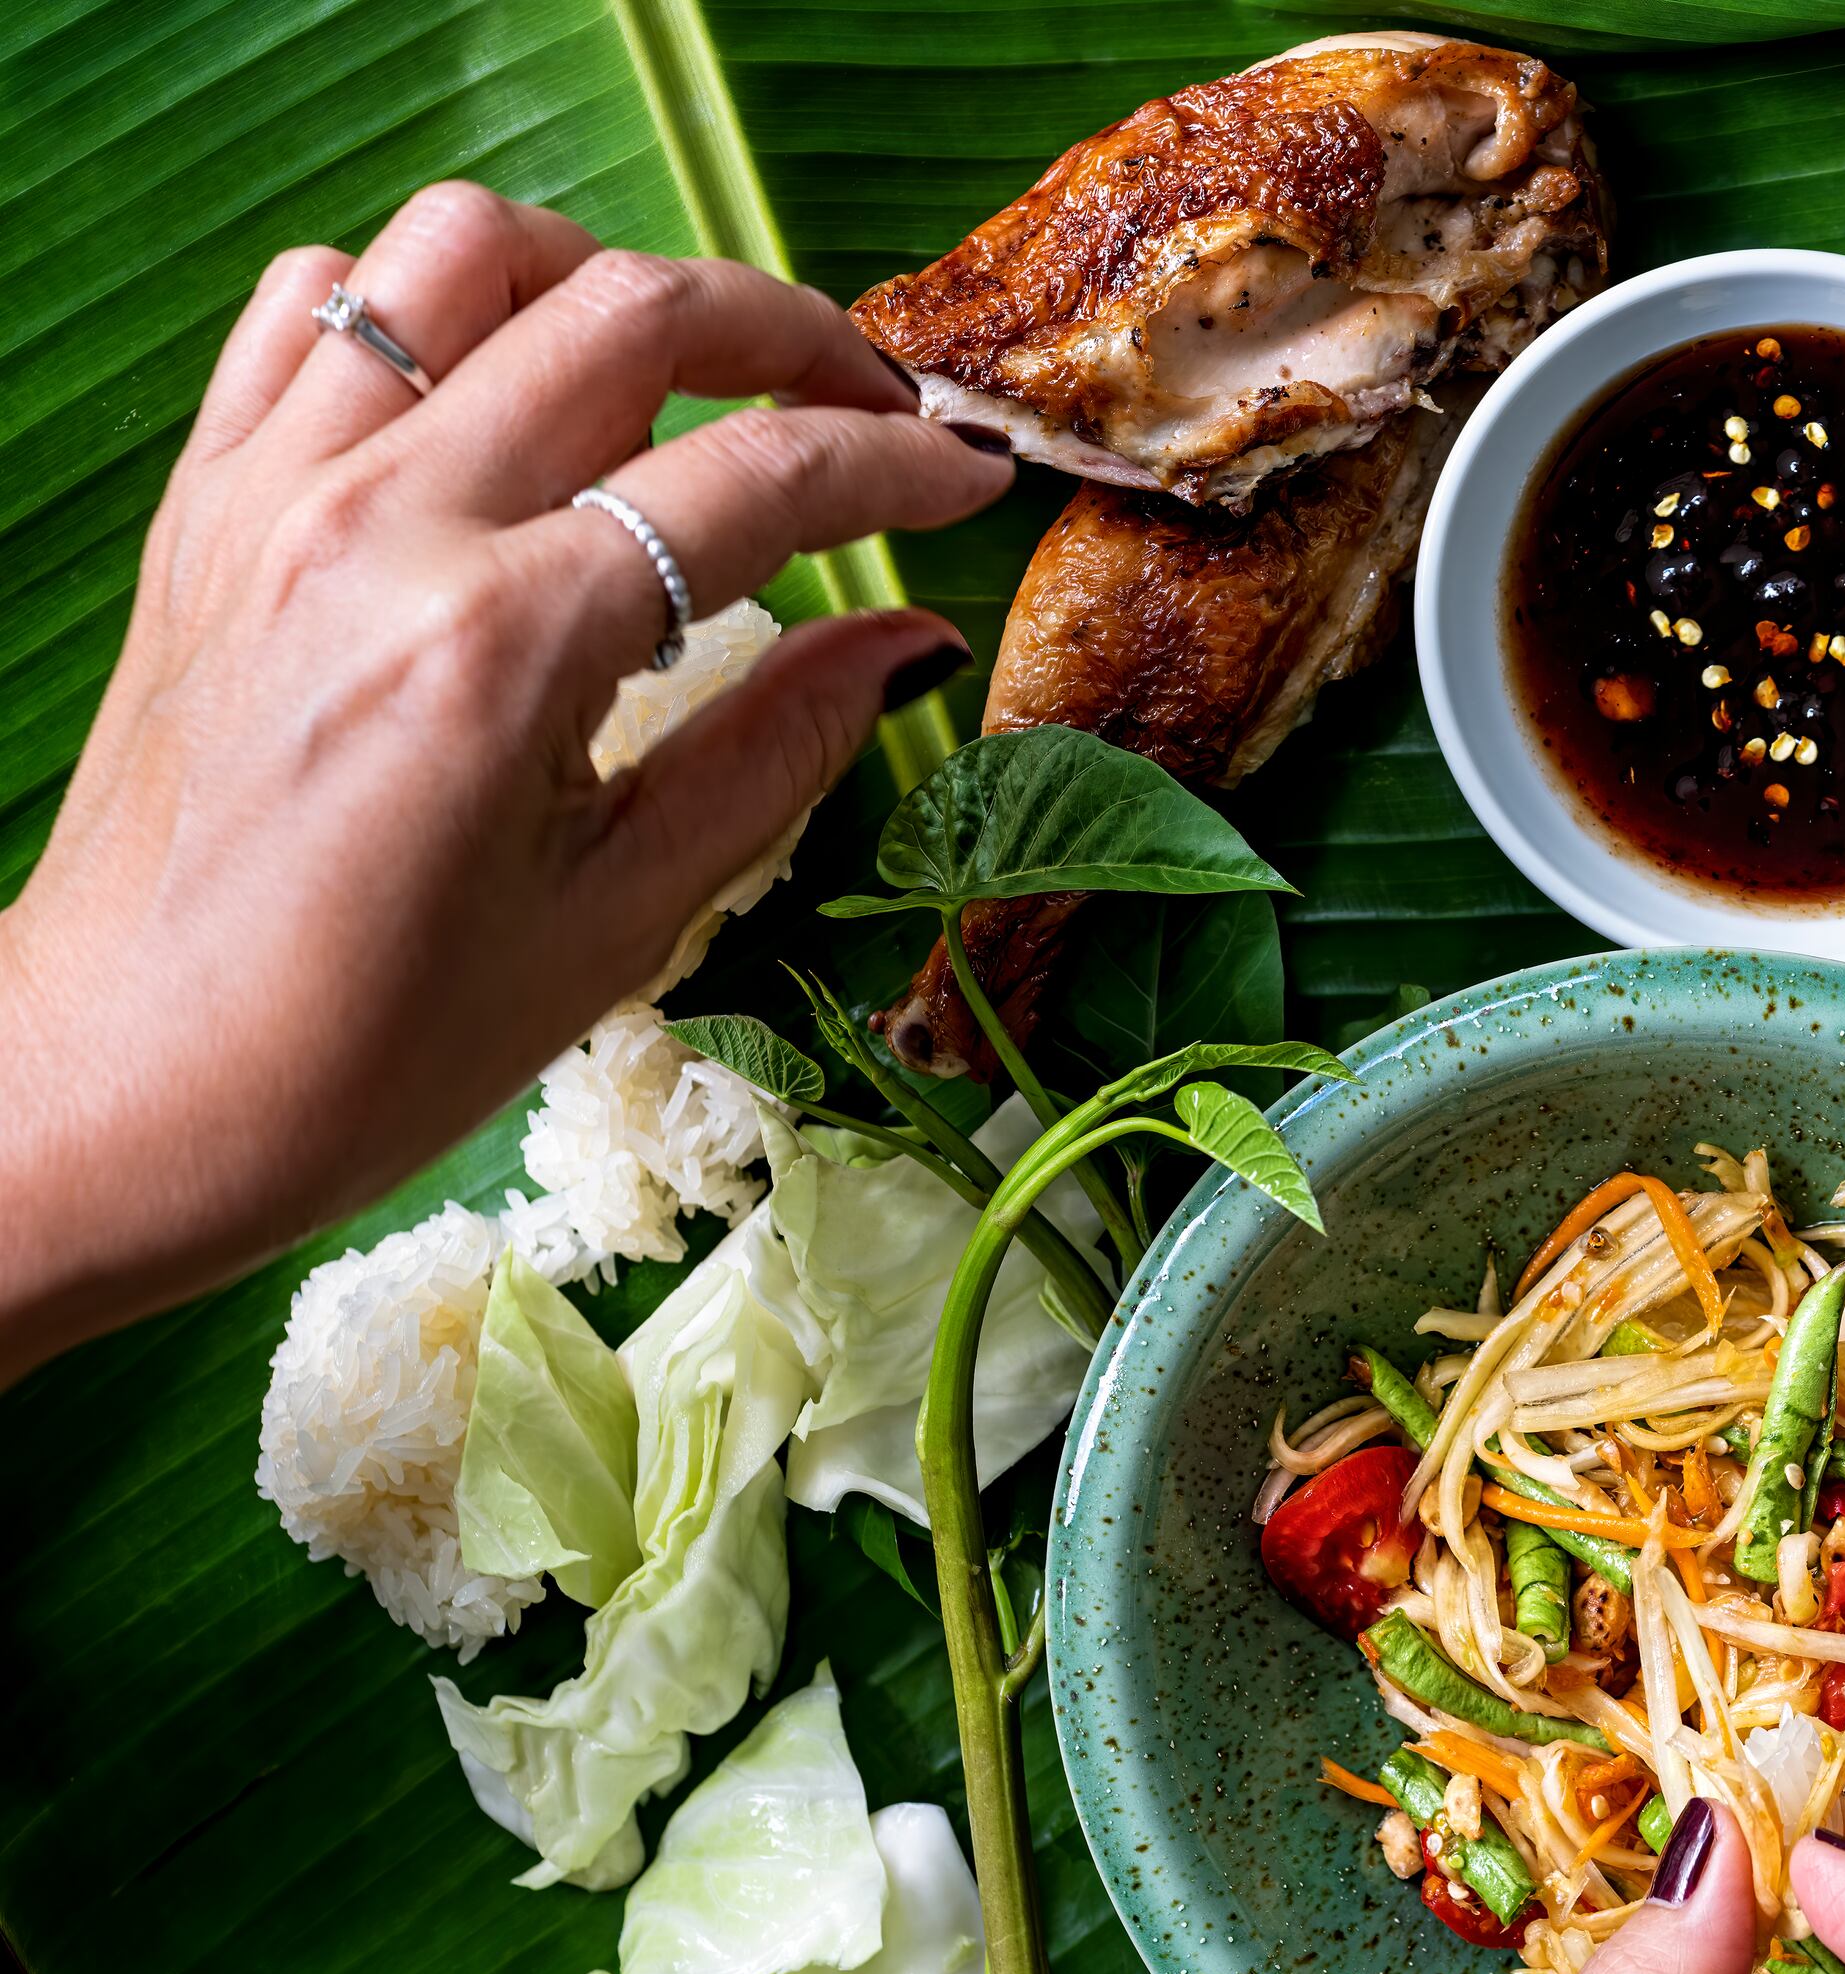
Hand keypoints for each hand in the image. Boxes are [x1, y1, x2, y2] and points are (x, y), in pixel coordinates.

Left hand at [0, 183, 1011, 1381]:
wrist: (117, 1090)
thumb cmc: (366, 1050)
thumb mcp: (619, 919)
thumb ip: (779, 748)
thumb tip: (913, 639)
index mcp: (495, 648)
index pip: (754, 482)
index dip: (895, 467)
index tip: (968, 482)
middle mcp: (375, 529)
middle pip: (625, 311)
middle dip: (790, 332)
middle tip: (869, 402)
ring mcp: (269, 496)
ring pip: (459, 252)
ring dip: (601, 280)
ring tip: (681, 373)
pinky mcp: (203, 504)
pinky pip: (310, 305)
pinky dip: (427, 306)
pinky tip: (499, 395)